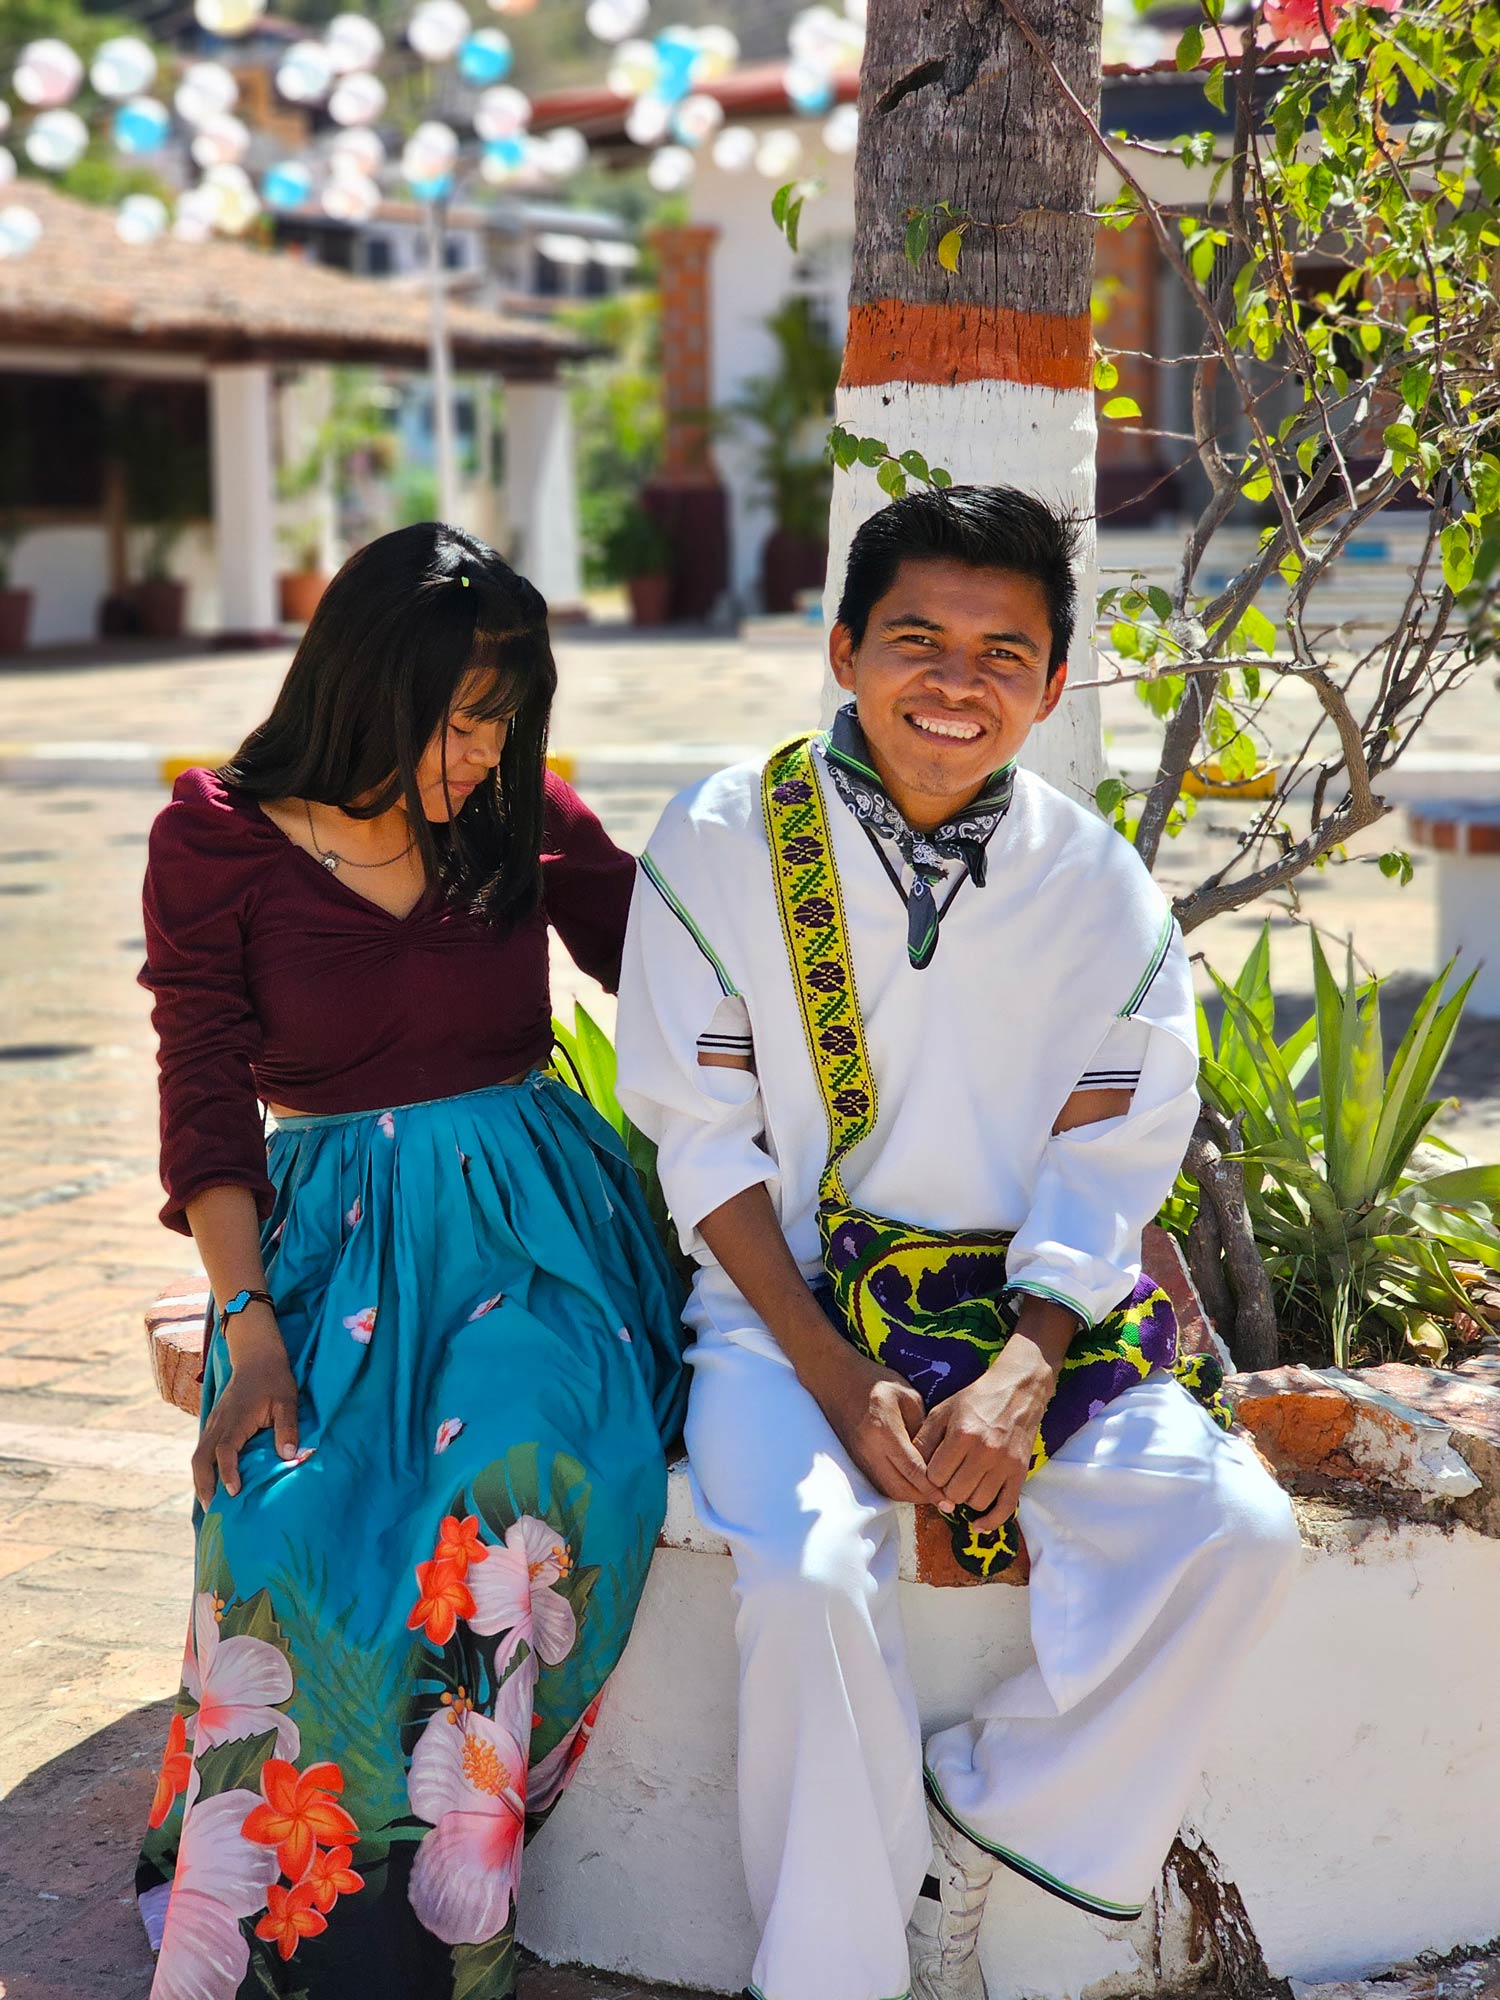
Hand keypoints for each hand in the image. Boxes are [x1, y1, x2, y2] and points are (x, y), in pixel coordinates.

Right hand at [192, 1328, 298, 1507]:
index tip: (234, 1492)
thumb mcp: (287, 1400)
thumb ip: (287, 1427)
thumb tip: (289, 1455)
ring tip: (211, 1504)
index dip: (227, 1473)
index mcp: (235, 1420)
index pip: (224, 1451)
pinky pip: (201, 1451)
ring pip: (197, 1457)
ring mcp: (213, 1424)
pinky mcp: (214, 1425)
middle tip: (215, 1511)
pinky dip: (203, 1470)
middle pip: (200, 1460)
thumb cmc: (274, 1378)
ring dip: (201, 1481)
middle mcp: (218, 1424)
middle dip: (204, 1486)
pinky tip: (212, 1484)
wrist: (256, 1356)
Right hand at [815, 1344, 953, 1508]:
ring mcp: (860, 1457)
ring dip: (910, 1496)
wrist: (835, 1378)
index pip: (912, 1469)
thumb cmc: (873, 1381)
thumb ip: (922, 1427)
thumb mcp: (907, 1395)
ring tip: (930, 1492)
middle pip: (900, 1488)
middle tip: (944, 1497)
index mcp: (884, 1429)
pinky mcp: (856, 1460)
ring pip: (888, 1490)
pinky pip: (879, 1483)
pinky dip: (898, 1489)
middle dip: (923, 1498)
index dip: (932, 1488)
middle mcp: (870, 1449)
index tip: (948, 1499)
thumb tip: (935, 1456)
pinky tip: (912, 1483)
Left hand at [914, 1340, 1057, 1532]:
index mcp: (962, 1434)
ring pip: (977, 1502)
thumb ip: (924, 1439)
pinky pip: (1006, 1508)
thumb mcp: (942, 1411)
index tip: (933, 1470)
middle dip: (946, 1489)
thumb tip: (909, 1467)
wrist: (1018, 1390)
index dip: (930, 1477)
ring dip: (966, 1499)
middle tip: (948, 1478)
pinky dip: (990, 1521)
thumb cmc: (975, 1400)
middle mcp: (985, 1451)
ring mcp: (1005, 1464)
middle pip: (955, 1493)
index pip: (935, 1476)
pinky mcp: (1020, 1473)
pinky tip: (978, 1524)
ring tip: (965, 1484)